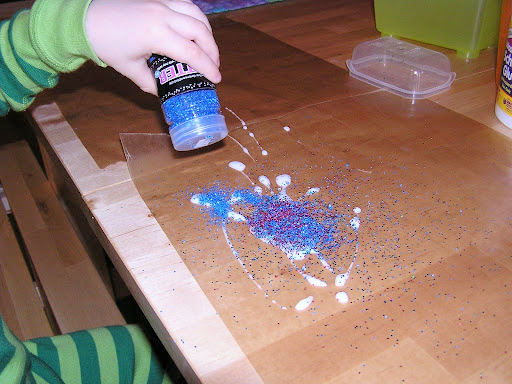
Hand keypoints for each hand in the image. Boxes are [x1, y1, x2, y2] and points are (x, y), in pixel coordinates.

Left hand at [85, 0, 220, 94]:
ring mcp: (162, 3)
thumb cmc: (107, 44)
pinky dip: (197, 18)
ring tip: (209, 48)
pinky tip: (197, 30)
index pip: (191, 53)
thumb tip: (166, 92)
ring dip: (207, 32)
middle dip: (213, 51)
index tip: (216, 79)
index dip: (208, 68)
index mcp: (156, 35)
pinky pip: (187, 5)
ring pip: (197, 15)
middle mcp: (163, 16)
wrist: (88, 19)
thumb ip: (152, 83)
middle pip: (200, 32)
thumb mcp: (130, 69)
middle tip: (215, 66)